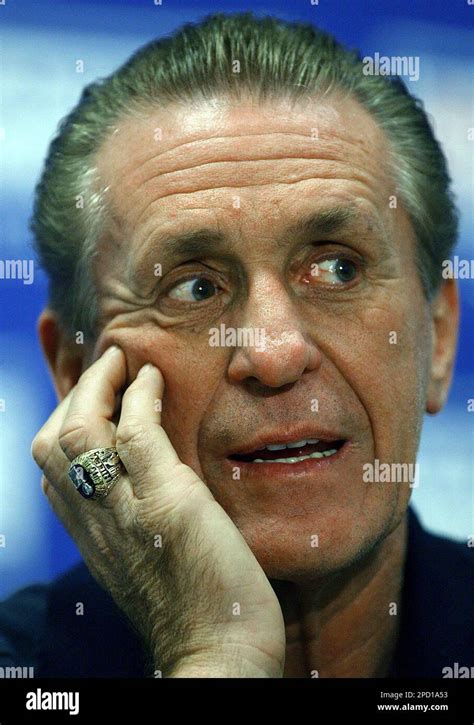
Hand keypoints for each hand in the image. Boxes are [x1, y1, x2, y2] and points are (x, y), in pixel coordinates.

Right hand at [31, 346, 285, 677]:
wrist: (220, 655)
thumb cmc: (196, 610)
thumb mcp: (147, 561)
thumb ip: (132, 521)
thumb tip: (139, 482)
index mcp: (90, 536)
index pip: (51, 467)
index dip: (63, 421)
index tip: (92, 395)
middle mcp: (96, 521)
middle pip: (51, 443)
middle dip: (74, 394)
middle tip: (106, 368)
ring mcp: (127, 511)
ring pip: (79, 432)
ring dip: (99, 386)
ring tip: (124, 363)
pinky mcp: (166, 504)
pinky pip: (135, 435)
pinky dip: (138, 398)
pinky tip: (154, 381)